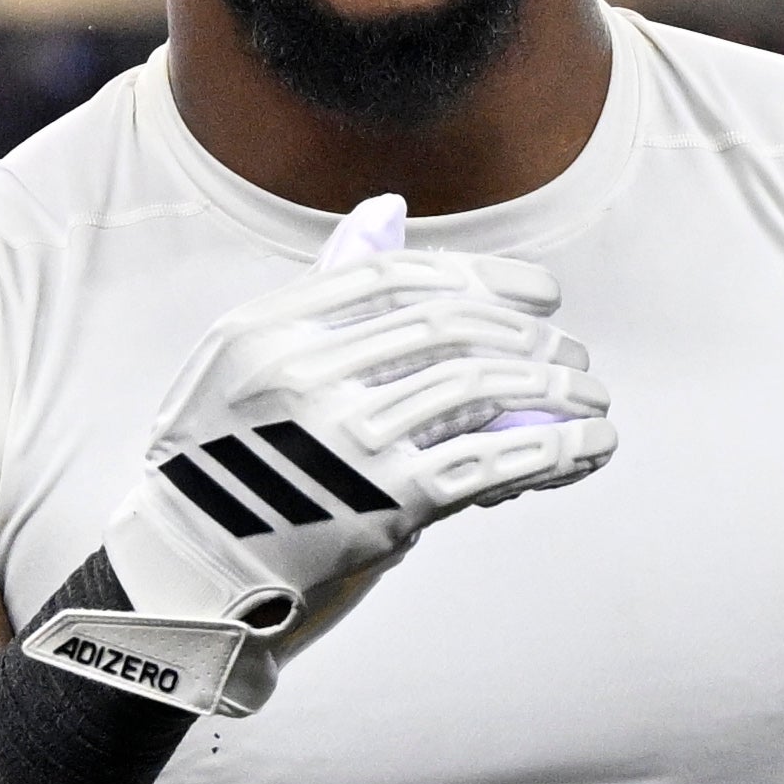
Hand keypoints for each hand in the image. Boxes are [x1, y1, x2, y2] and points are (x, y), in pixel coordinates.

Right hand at [34, 193, 613, 715]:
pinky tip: (589, 447)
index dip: (483, 278)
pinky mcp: (381, 503)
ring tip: (590, 399)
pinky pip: (488, 462)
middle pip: (449, 328)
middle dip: (529, 338)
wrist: (193, 574)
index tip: (541, 295)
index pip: (400, 277)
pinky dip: (552, 450)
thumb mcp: (244, 362)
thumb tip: (388, 209)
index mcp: (268, 328)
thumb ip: (319, 295)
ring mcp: (345, 439)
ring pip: (479, 389)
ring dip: (554, 390)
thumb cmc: (227, 463)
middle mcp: (304, 374)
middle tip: (573, 356)